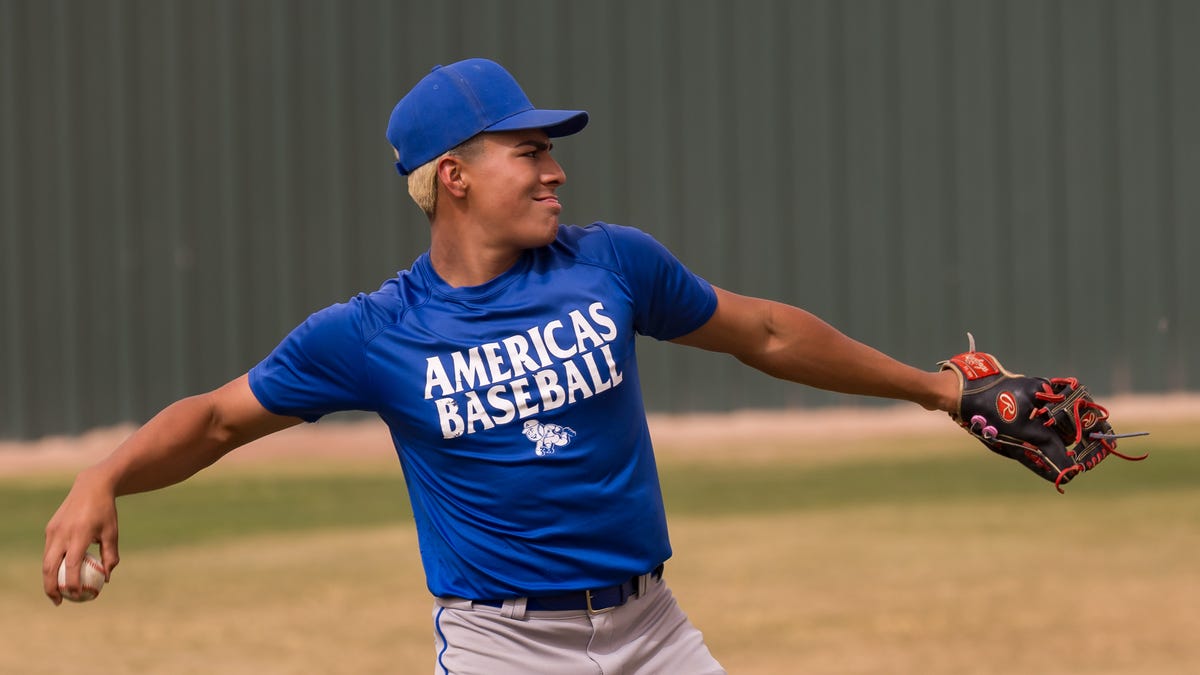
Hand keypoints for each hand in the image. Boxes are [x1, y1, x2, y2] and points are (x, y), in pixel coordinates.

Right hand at [42, 468, 119, 604]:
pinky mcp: (50, 528)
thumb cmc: (106, 513)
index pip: (72, 565)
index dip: (72, 583)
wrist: (91, 487)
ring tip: (57, 592)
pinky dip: (52, 564)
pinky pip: (49, 551)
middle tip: (59, 601)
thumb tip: (106, 579)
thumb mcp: (112, 533)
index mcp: (80, 535)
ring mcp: (53, 531)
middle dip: (51, 587)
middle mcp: (63, 533)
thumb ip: (110, 556)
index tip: (76, 596)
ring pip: (46, 560)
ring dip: (49, 578)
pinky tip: (59, 573)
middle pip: (51, 567)